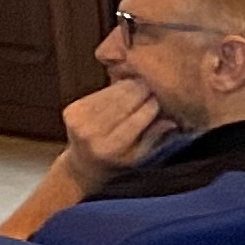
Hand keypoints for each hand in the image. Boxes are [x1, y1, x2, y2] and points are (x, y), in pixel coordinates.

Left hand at [60, 78, 175, 187]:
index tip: (165, 96)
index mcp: (110, 149)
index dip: (151, 106)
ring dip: (128, 86)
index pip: (135, 121)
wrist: (83, 164)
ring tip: (144, 81)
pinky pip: (98, 94)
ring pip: (110, 95)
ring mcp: (78, 121)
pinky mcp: (70, 110)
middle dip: (140, 91)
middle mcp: (91, 134)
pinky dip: (113, 88)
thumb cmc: (118, 162)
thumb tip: (173, 120)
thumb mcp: (140, 157)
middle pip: (121, 104)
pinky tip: (126, 85)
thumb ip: (154, 138)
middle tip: (156, 83)